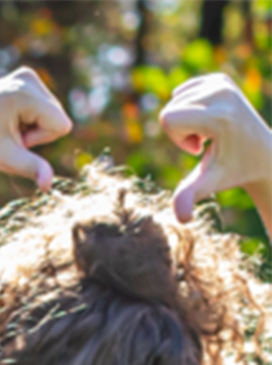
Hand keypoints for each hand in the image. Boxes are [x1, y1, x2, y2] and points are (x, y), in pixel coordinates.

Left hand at [0, 67, 71, 188]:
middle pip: (57, 117)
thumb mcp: (5, 158)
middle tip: (4, 133)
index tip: (12, 138)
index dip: (39, 140)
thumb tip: (49, 185)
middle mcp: (27, 78)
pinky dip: (27, 116)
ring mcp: (25, 75)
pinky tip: (6, 117)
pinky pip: (43, 104)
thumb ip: (31, 168)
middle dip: (35, 132)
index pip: (61, 125)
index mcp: (25, 94)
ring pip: (52, 112)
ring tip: (4, 125)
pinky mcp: (23, 77)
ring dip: (31, 125)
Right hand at [160, 74, 271, 222]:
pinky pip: (183, 92)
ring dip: (186, 121)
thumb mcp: (209, 183)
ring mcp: (223, 83)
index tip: (201, 147)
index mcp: (219, 116)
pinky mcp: (220, 79)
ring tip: (211, 132)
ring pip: (175, 101)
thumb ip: (190, 196)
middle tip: (207, 141)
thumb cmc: (233, 170)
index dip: (177, 138)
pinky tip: (210, 121)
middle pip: (169, 110)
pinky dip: (190, 108)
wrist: (263, 152)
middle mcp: (223, 92)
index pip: (168, 117)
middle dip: (180, 131)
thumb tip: (182, 219)